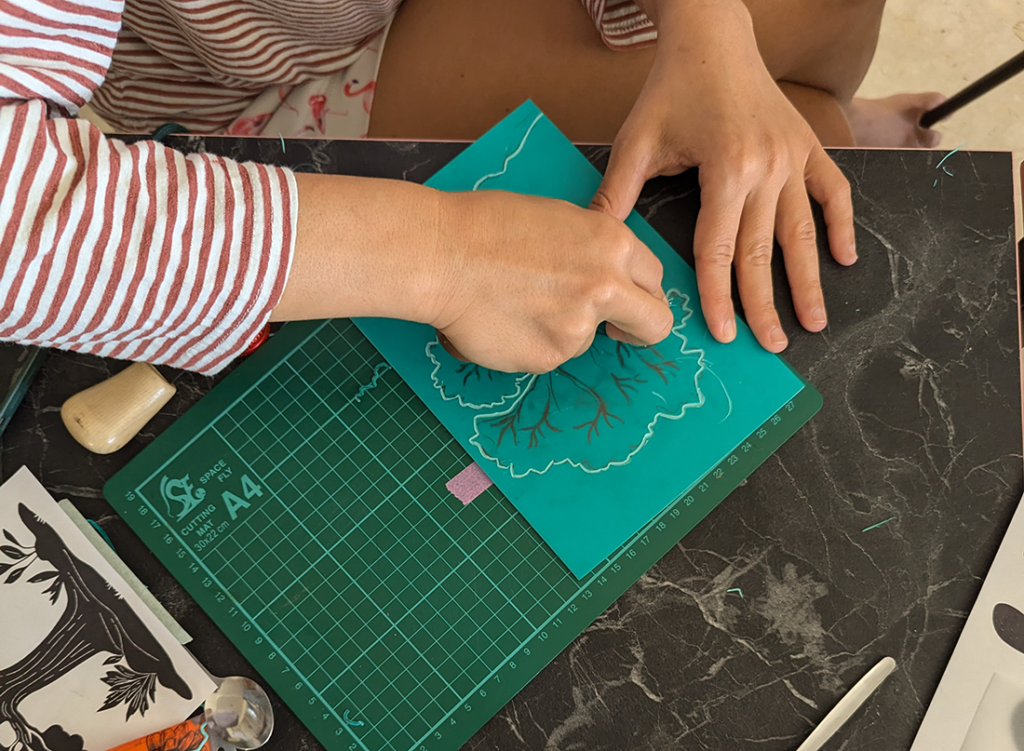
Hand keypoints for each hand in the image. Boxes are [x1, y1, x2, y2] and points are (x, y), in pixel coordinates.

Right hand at [427, 190, 673, 372]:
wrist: (442, 255)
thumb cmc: (486, 227)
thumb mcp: (559, 219)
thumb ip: (593, 250)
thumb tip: (607, 275)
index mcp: (612, 243)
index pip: (655, 279)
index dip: (642, 292)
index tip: (630, 301)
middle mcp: (606, 286)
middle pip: (655, 324)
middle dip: (641, 331)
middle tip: (619, 332)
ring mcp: (579, 327)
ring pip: (587, 340)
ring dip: (561, 330)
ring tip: (516, 303)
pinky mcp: (549, 357)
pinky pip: (550, 355)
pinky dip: (530, 344)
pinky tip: (503, 319)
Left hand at [589, 0, 856, 352]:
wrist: (713, 37)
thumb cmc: (672, 89)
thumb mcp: (637, 140)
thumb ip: (617, 194)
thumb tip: (595, 239)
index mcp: (727, 169)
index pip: (720, 250)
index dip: (719, 296)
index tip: (723, 333)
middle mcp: (767, 167)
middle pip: (764, 251)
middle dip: (766, 304)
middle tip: (772, 345)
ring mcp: (794, 157)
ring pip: (803, 231)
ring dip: (809, 280)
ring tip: (815, 321)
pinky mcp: (809, 146)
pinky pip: (833, 192)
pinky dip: (841, 225)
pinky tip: (844, 259)